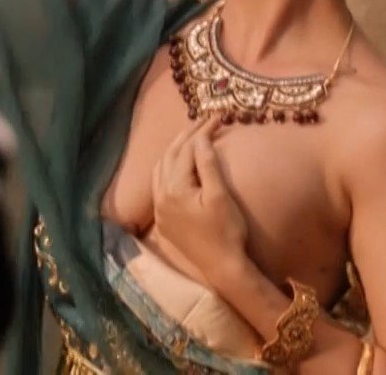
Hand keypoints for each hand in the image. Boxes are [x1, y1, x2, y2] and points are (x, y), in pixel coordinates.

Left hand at [151, 114, 250, 289]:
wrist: (222, 267)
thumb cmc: (226, 230)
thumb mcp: (220, 195)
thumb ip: (207, 164)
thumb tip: (200, 138)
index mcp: (174, 188)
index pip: (186, 151)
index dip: (201, 132)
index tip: (217, 118)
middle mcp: (160, 196)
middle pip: (170, 156)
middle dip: (186, 137)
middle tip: (204, 122)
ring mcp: (159, 209)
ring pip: (160, 169)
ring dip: (174, 151)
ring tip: (190, 137)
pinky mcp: (164, 220)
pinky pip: (159, 185)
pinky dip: (168, 168)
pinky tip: (177, 165)